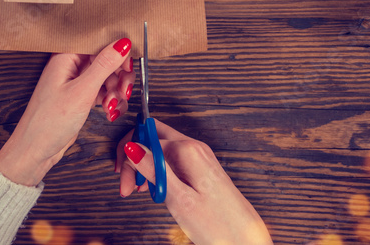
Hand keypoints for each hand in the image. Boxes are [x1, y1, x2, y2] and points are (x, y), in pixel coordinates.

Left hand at [0, 38, 135, 186]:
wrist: (35, 150)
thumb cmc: (49, 121)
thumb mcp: (82, 92)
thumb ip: (104, 65)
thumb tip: (122, 42)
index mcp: (66, 57)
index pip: (98, 42)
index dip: (117, 53)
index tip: (129, 67)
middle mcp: (70, 66)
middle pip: (106, 60)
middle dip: (119, 76)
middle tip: (124, 91)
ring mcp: (75, 83)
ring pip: (107, 77)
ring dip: (116, 91)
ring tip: (113, 106)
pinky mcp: (79, 97)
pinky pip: (102, 92)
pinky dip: (110, 101)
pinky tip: (110, 113)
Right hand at [115, 121, 272, 244]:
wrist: (245, 240)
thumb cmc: (217, 225)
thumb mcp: (179, 199)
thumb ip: (154, 169)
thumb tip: (132, 146)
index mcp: (188, 150)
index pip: (144, 137)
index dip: (128, 158)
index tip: (124, 181)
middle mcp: (194, 147)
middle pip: (152, 136)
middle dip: (133, 156)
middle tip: (128, 185)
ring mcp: (199, 157)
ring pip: (160, 148)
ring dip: (144, 165)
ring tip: (142, 191)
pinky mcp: (201, 168)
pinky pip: (172, 159)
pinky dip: (158, 171)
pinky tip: (157, 190)